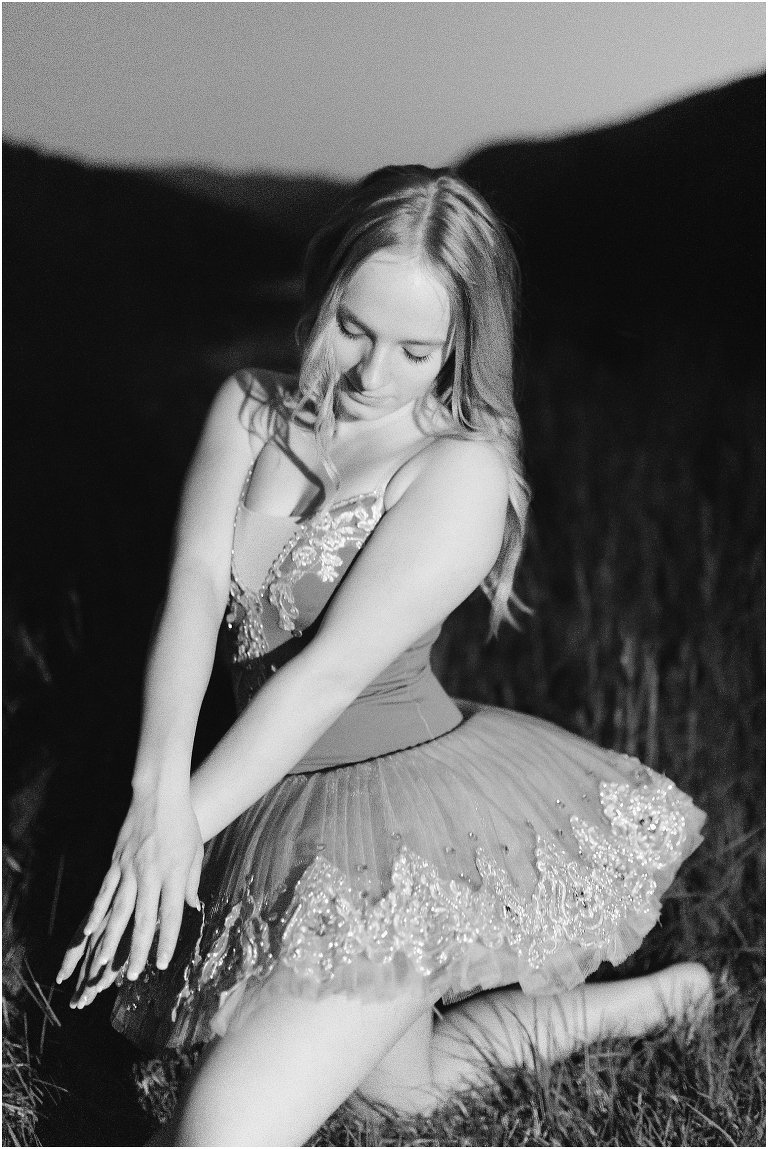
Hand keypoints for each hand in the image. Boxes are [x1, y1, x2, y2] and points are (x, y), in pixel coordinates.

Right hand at [56, 782, 203, 1005]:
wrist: (159, 793)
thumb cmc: (182, 823)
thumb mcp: (195, 853)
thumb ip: (191, 883)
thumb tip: (192, 908)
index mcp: (173, 873)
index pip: (170, 914)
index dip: (166, 941)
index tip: (162, 964)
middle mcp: (149, 874)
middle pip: (143, 918)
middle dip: (138, 950)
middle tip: (133, 976)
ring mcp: (129, 868)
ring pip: (118, 910)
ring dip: (112, 939)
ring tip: (104, 965)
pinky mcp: (115, 862)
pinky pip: (104, 892)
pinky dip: (96, 913)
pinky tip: (89, 932)